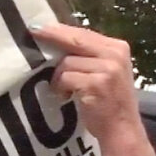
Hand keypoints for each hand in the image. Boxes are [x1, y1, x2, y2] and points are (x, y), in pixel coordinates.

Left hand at [30, 22, 147, 149]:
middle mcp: (115, 54)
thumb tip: (57, 39)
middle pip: (75, 40)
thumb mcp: (105, 72)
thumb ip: (89, 56)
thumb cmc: (109, 101)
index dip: (60, 30)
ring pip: (67, 62)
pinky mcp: (97, 83)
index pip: (84, 33)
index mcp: (118, 47)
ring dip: (58, 77)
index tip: (40, 26)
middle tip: (33, 32)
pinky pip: (66, 78)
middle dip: (52, 37)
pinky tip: (65, 97)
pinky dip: (60, 88)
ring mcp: (108, 68)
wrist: (122, 129)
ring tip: (64, 90)